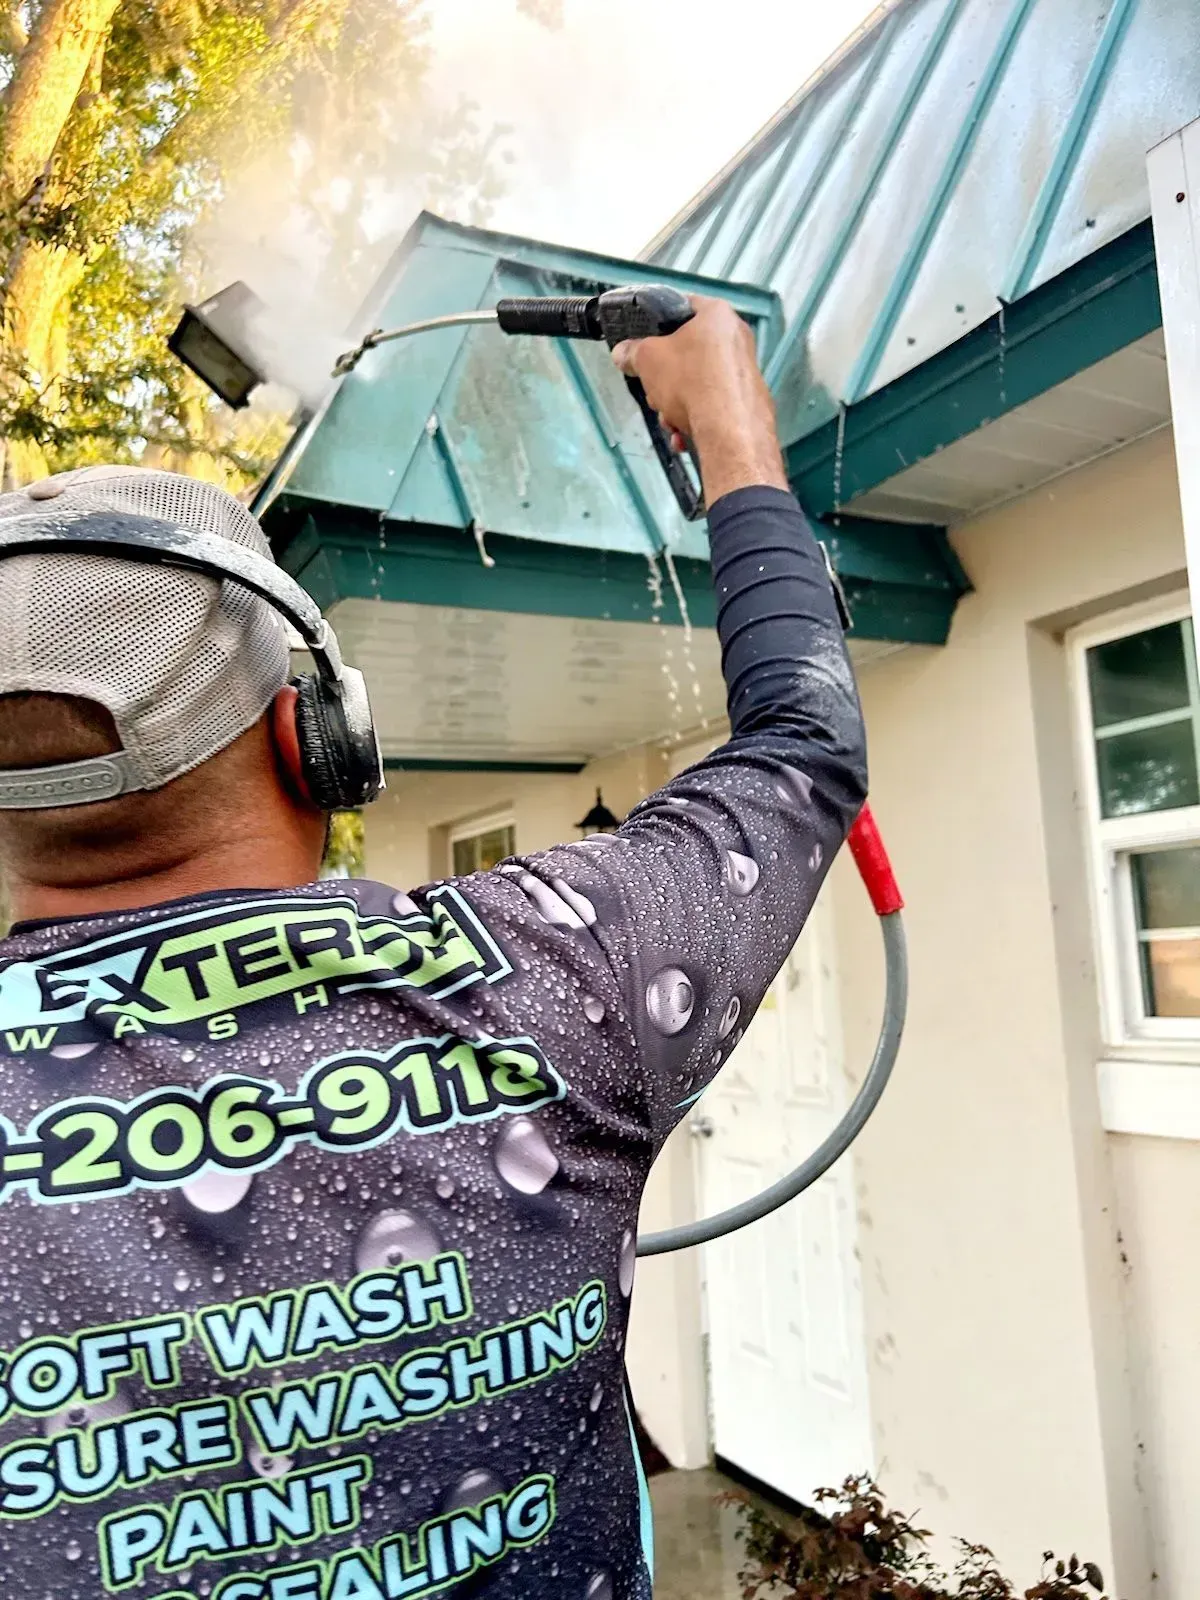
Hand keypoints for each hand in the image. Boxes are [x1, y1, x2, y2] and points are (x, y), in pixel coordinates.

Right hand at [610, 295, 787, 502]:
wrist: (730, 430)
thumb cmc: (690, 380)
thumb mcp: (647, 360)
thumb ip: (633, 352)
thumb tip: (622, 353)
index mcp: (717, 315)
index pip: (683, 307)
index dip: (659, 324)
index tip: (646, 344)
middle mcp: (738, 338)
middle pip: (688, 354)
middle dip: (665, 381)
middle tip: (656, 394)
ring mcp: (746, 372)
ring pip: (699, 385)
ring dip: (676, 406)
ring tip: (671, 422)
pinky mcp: (750, 403)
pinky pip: (714, 406)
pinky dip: (696, 420)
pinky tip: (683, 436)